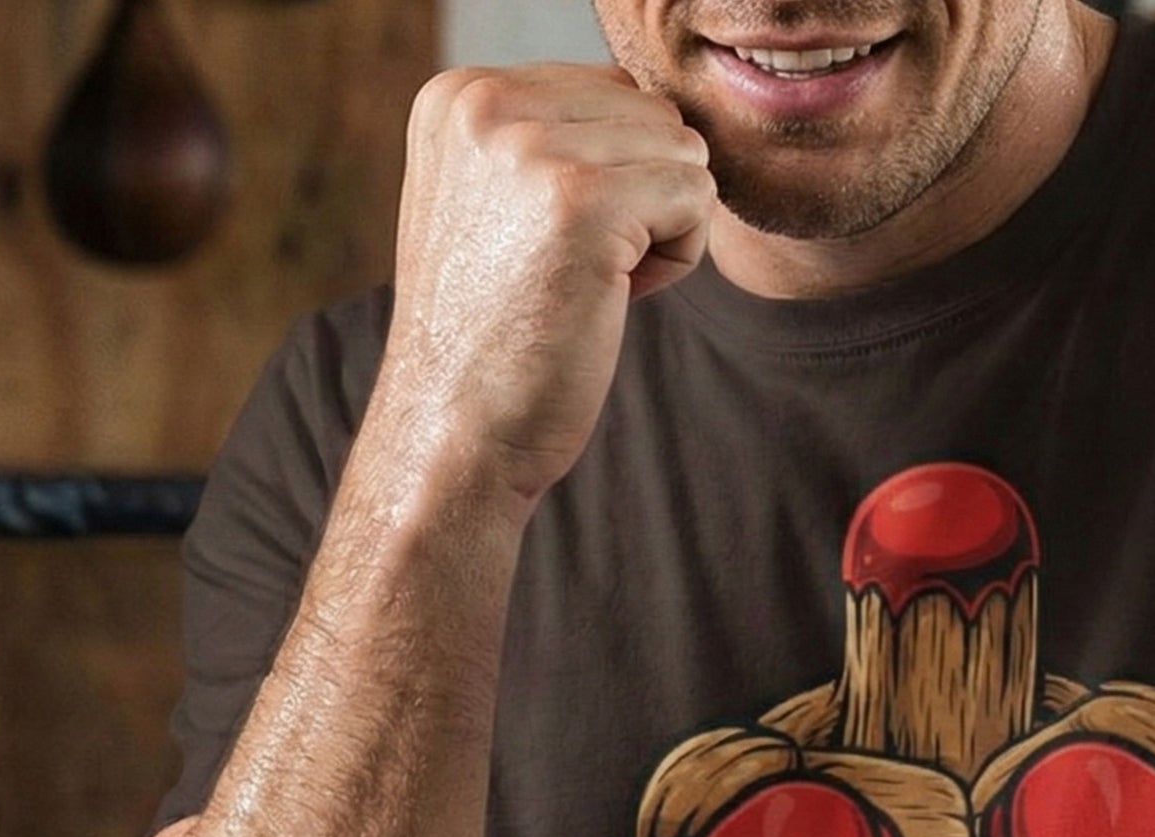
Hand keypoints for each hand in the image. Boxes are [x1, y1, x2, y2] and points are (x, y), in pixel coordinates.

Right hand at [378, 62, 715, 507]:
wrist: (458, 427)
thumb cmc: (494, 336)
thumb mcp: (496, 205)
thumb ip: (551, 142)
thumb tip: (664, 118)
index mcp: (459, 94)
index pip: (606, 92)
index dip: (611, 179)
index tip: (551, 245)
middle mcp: (486, 103)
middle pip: (651, 116)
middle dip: (644, 200)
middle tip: (578, 272)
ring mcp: (532, 148)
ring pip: (681, 155)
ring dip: (663, 230)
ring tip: (592, 284)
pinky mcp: (584, 202)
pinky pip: (696, 199)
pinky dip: (678, 261)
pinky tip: (615, 298)